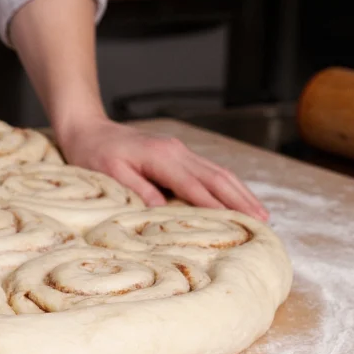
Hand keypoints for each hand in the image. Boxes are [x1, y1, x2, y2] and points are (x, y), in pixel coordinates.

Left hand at [58, 119, 268, 220]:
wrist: (88, 129)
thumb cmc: (94, 154)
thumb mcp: (109, 174)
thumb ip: (138, 190)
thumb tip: (162, 209)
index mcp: (162, 157)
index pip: (196, 186)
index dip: (219, 206)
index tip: (240, 224)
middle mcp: (177, 152)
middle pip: (217, 177)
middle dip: (242, 200)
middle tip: (264, 222)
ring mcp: (180, 151)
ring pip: (219, 172)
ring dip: (241, 192)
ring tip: (261, 214)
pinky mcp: (177, 153)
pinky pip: (209, 170)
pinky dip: (227, 185)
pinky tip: (237, 198)